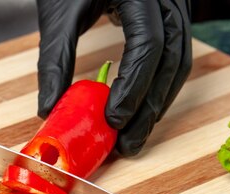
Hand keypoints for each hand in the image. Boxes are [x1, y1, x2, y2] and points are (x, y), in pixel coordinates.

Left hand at [36, 0, 191, 155]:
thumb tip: (49, 109)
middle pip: (172, 59)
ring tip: (135, 134)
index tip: (113, 120)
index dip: (134, 87)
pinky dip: (160, 85)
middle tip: (129, 143)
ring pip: (180, 61)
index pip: (150, 45)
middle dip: (150, 106)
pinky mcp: (172, 14)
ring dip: (159, 101)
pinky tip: (142, 108)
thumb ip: (55, 61)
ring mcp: (176, 3)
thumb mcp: (59, 14)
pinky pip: (176, 55)